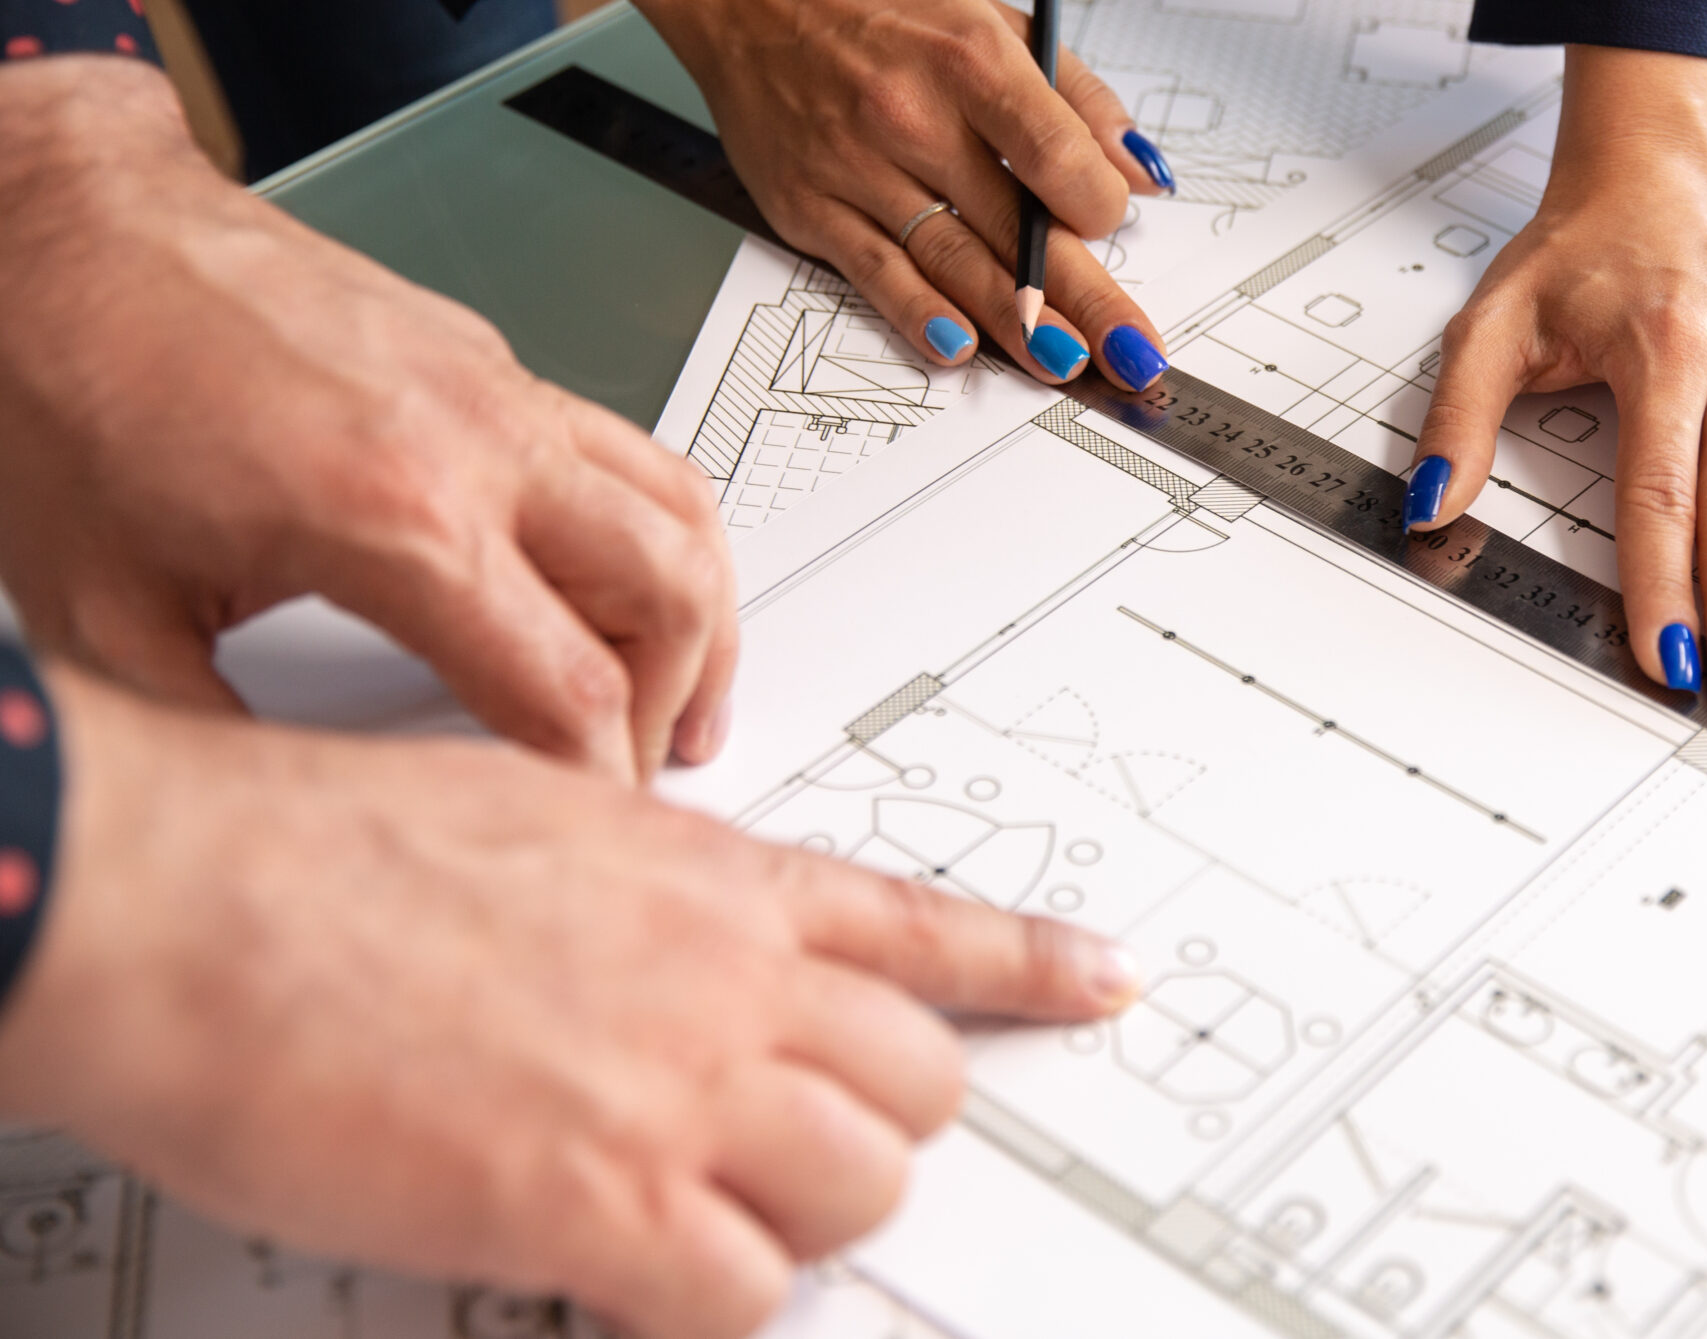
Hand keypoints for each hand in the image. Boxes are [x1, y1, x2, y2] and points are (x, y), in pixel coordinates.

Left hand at [0, 56, 734, 778]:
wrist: (56, 231)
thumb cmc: (64, 386)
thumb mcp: (109, 618)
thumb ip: (225, 739)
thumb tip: (295, 816)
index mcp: (396, 517)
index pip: (567, 687)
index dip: (595, 783)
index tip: (586, 821)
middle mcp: (475, 440)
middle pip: (673, 591)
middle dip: (677, 701)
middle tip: (641, 766)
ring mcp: (494, 385)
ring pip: (680, 503)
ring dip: (700, 609)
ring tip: (680, 684)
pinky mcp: (485, 355)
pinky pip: (627, 447)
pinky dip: (655, 528)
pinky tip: (614, 574)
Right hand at [0, 663, 1141, 1338]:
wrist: (189, 902)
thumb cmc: (316, 854)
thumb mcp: (533, 825)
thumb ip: (637, 896)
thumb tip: (674, 953)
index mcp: (712, 876)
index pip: (928, 923)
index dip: (1034, 965)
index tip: (1108, 981)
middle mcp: (725, 976)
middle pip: (918, 1084)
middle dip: (872, 1129)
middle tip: (785, 1149)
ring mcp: (675, 1087)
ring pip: (859, 1187)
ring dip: (797, 1219)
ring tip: (695, 1214)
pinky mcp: (595, 1202)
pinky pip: (740, 1295)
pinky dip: (703, 1307)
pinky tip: (629, 1276)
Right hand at [567, 0, 1176, 393]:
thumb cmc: (874, 5)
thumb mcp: (990, 16)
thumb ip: (1076, 96)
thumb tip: (1140, 175)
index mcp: (969, 59)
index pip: (1054, 154)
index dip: (1096, 205)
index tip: (1113, 226)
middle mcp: (911, 115)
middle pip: (1015, 227)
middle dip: (1086, 300)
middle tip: (1132, 354)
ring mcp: (854, 166)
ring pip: (952, 260)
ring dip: (1015, 323)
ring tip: (1066, 362)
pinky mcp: (808, 205)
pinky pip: (875, 273)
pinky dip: (920, 315)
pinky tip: (960, 347)